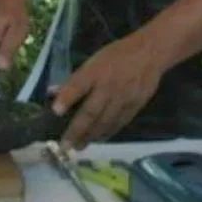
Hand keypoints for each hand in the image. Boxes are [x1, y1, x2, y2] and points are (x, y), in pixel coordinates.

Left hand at [51, 32, 165, 149]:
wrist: (149, 54)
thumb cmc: (116, 56)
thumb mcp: (93, 61)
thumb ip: (75, 79)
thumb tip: (52, 93)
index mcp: (95, 71)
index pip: (78, 85)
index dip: (66, 98)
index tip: (55, 111)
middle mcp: (108, 86)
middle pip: (91, 112)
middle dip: (76, 130)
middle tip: (65, 146)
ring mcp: (123, 98)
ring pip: (105, 122)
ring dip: (91, 136)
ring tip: (78, 147)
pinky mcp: (135, 106)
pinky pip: (119, 123)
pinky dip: (107, 133)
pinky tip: (98, 139)